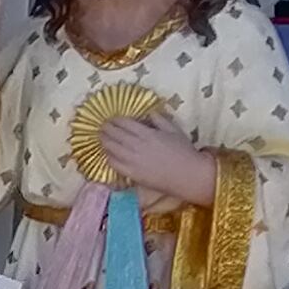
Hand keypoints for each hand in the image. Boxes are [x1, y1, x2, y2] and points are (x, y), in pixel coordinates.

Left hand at [98, 114, 220, 206]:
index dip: (115, 120)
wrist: (188, 175)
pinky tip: (106, 155)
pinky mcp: (133, 174)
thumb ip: (160, 120)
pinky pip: (115, 165)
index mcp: (147, 133)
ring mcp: (133, 160)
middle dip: (106, 129)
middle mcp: (137, 145)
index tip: (111, 118)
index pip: (125, 123)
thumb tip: (149, 113)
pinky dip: (108, 158)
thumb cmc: (184, 151)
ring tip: (100, 138)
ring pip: (112, 148)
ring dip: (104, 141)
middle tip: (101, 126)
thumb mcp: (174, 130)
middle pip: (115, 135)